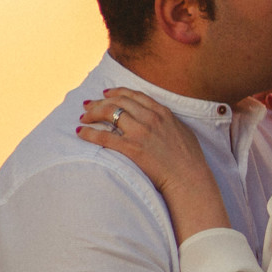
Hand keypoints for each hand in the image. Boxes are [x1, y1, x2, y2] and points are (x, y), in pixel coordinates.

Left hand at [77, 89, 227, 242]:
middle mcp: (150, 118)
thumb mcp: (183, 131)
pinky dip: (89, 133)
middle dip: (100, 101)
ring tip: (84, 118)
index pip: (134, 95)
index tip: (106, 94)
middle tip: (89, 105)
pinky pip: (104, 137)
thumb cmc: (190, 160)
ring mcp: (140, 133)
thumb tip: (160, 117)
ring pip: (109, 113)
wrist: (190, 179)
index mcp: (162, 113)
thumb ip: (169, 121)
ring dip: (92, 113)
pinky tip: (80, 132)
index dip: (117, 92)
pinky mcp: (132, 148)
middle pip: (118, 101)